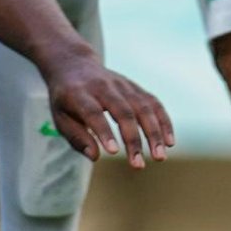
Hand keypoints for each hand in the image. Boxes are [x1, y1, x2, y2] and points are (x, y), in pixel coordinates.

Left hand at [40, 58, 174, 171]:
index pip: (94, 112)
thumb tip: (96, 156)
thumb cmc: (65, 99)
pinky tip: (170, 142)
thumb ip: (77, 137)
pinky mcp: (134, 87)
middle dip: (133, 139)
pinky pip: (153, 103)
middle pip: (123, 111)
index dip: (104, 132)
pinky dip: (163, 122)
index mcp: (79, 93)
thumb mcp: (60, 117)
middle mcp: (103, 86)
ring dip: (154, 133)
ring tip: (160, 157)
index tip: (114, 153)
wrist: (74, 64)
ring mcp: (122, 84)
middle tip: (138, 165)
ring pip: (143, 107)